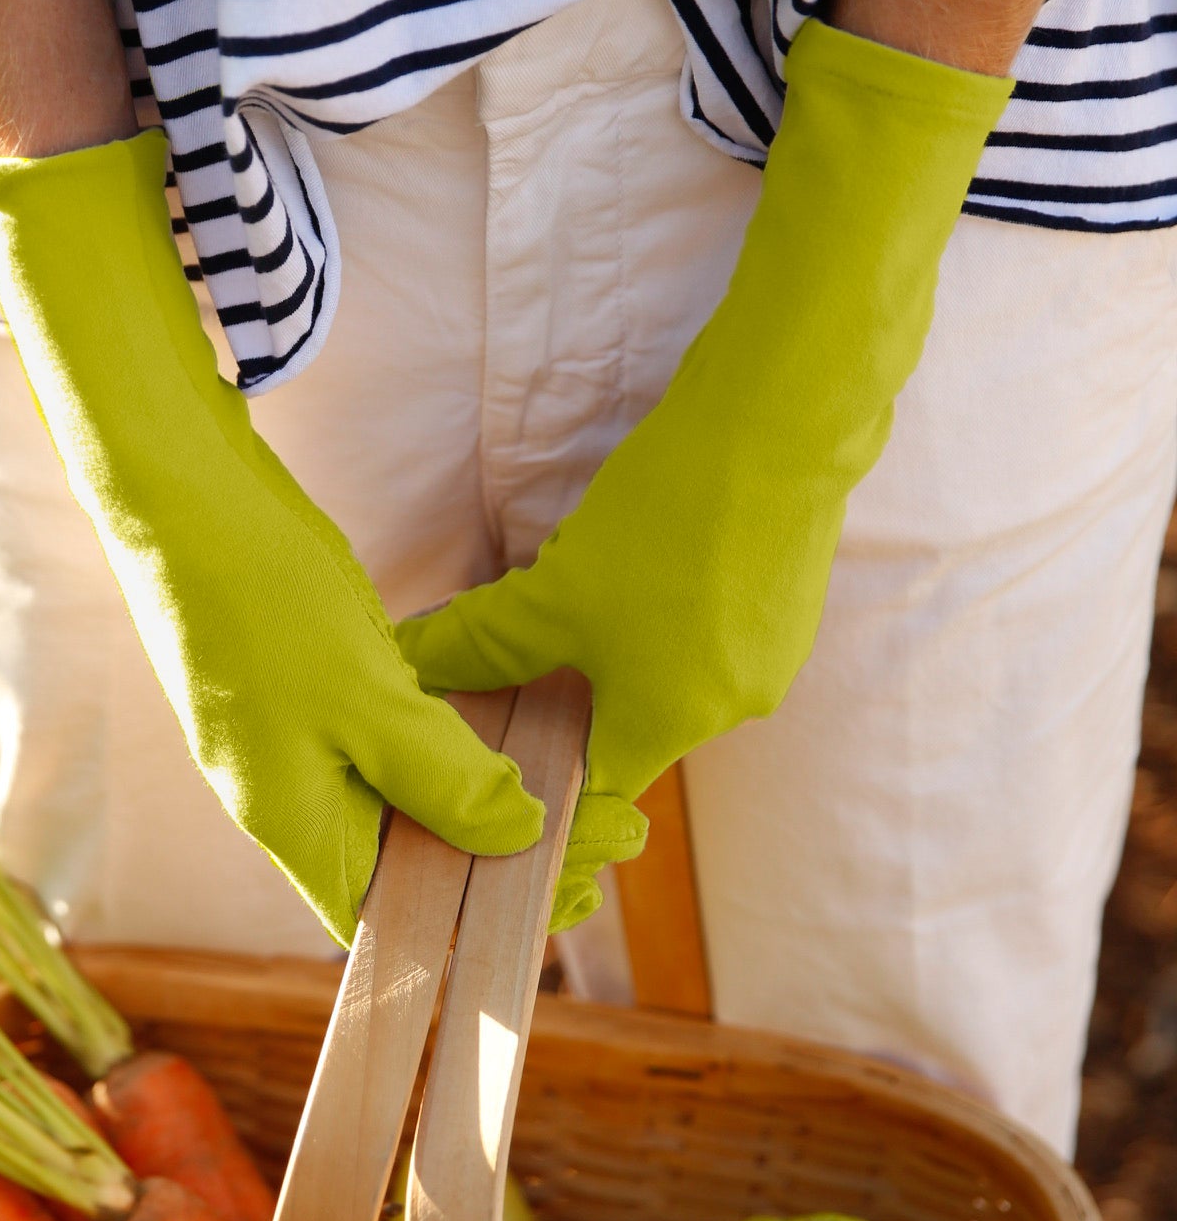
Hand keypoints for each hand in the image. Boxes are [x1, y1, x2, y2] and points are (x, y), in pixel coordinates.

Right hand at [0, 130, 543, 942]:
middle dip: (491, 860)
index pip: (382, 918)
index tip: (555, 899)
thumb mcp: (367, 699)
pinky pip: (384, 744)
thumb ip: (443, 777)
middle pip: (399, 863)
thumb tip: (517, 834)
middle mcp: (285, 794)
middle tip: (596, 842)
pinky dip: (445, 749)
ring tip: (569, 791)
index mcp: (290, 820)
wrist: (178, 496)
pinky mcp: (301, 690)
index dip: (463, 926)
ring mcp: (288, 741)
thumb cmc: (261, 599)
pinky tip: (502, 729)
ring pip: (398, 799)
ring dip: (476, 801)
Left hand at [397, 21, 1013, 928]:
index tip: (443, 835)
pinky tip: (572, 616)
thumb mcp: (561, 565)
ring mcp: (754, 663)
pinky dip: (614, 651)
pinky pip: (666, 654)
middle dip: (531, 762)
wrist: (805, 385)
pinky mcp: (762, 608)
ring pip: (633, 705)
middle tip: (448, 762)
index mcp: (671, 708)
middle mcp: (722, 706)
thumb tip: (414, 673)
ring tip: (493, 686)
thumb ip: (485, 633)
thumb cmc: (680, 481)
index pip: (574, 809)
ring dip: (570, 698)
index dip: (505, 820)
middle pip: (605, 762)